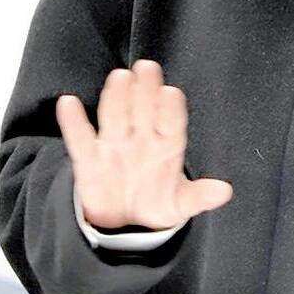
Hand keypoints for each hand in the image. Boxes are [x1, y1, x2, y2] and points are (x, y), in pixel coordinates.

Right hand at [56, 58, 231, 231]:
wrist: (124, 225)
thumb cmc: (156, 204)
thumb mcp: (179, 205)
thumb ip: (198, 196)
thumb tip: (224, 191)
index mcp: (166, 145)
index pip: (170, 122)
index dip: (170, 109)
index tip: (171, 93)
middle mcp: (140, 138)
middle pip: (142, 110)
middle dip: (145, 90)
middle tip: (147, 68)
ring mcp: (114, 145)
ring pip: (115, 116)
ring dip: (117, 97)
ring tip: (120, 77)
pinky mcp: (89, 159)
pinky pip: (80, 139)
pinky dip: (73, 122)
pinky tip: (68, 104)